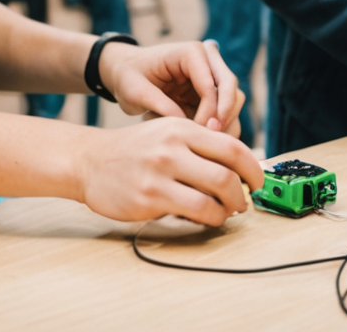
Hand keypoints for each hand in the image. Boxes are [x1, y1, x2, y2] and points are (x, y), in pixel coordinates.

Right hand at [74, 117, 263, 226]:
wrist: (89, 160)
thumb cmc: (134, 150)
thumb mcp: (167, 131)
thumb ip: (199, 144)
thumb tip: (239, 167)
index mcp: (182, 128)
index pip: (232, 147)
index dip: (253, 168)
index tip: (257, 180)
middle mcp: (173, 147)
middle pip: (227, 174)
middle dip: (242, 194)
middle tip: (242, 201)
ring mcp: (160, 173)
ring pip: (214, 196)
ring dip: (228, 209)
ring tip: (224, 212)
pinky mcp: (149, 198)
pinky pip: (194, 212)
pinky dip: (209, 218)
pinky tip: (205, 217)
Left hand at [100, 39, 243, 134]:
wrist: (125, 73)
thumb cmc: (129, 77)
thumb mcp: (136, 91)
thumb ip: (161, 106)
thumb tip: (189, 127)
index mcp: (190, 53)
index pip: (211, 84)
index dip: (209, 111)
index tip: (197, 133)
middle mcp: (206, 60)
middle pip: (231, 86)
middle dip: (224, 114)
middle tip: (210, 137)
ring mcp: (210, 76)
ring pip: (234, 99)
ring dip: (225, 121)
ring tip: (205, 141)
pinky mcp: (209, 93)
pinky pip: (225, 110)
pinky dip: (221, 126)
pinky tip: (204, 141)